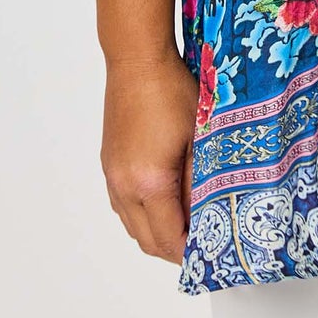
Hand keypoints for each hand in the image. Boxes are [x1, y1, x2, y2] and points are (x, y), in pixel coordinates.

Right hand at [101, 51, 198, 264]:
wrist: (137, 61)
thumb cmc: (172, 91)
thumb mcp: (200, 136)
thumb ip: (202, 181)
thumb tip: (207, 214)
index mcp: (150, 183)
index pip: (168, 239)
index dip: (189, 254)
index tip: (208, 256)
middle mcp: (124, 186)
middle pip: (146, 241)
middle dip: (173, 250)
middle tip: (200, 245)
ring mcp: (112, 177)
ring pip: (132, 226)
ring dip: (156, 233)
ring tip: (185, 225)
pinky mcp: (109, 165)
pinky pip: (123, 206)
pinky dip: (142, 215)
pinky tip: (163, 202)